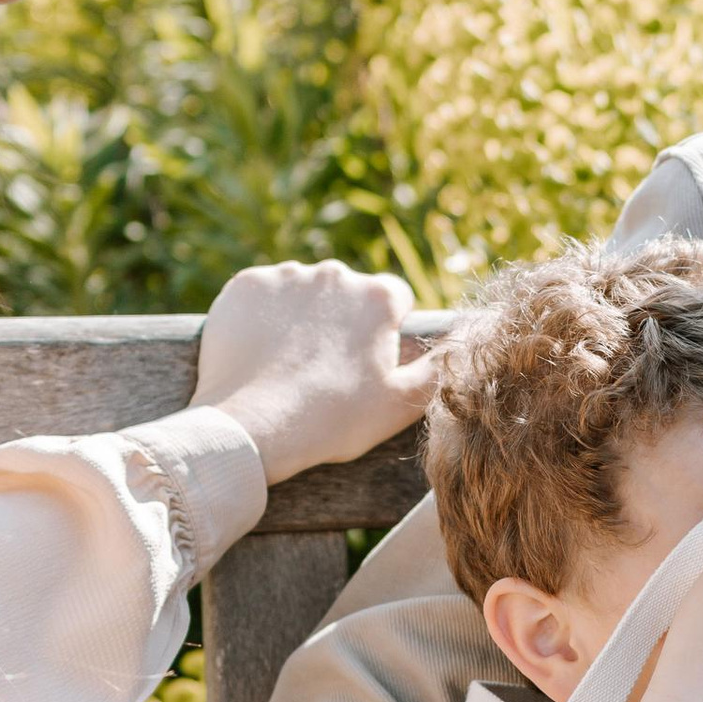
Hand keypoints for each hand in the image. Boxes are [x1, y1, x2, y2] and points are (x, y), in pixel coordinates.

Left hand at [190, 262, 438, 488]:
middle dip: (344, 321)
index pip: (396, 300)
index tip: (370, 362)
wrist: (252, 427)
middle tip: (328, 369)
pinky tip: (263, 353)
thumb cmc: (333, 420)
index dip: (387, 332)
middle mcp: (334, 274)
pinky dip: (264, 317)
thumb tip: (457, 345)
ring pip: (305, 292)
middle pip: (348, 293)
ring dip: (304, 317)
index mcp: (378, 296)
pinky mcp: (245, 285)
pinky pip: (263, 296)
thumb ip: (438, 368)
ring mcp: (286, 276)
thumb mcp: (401, 404)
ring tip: (292, 364)